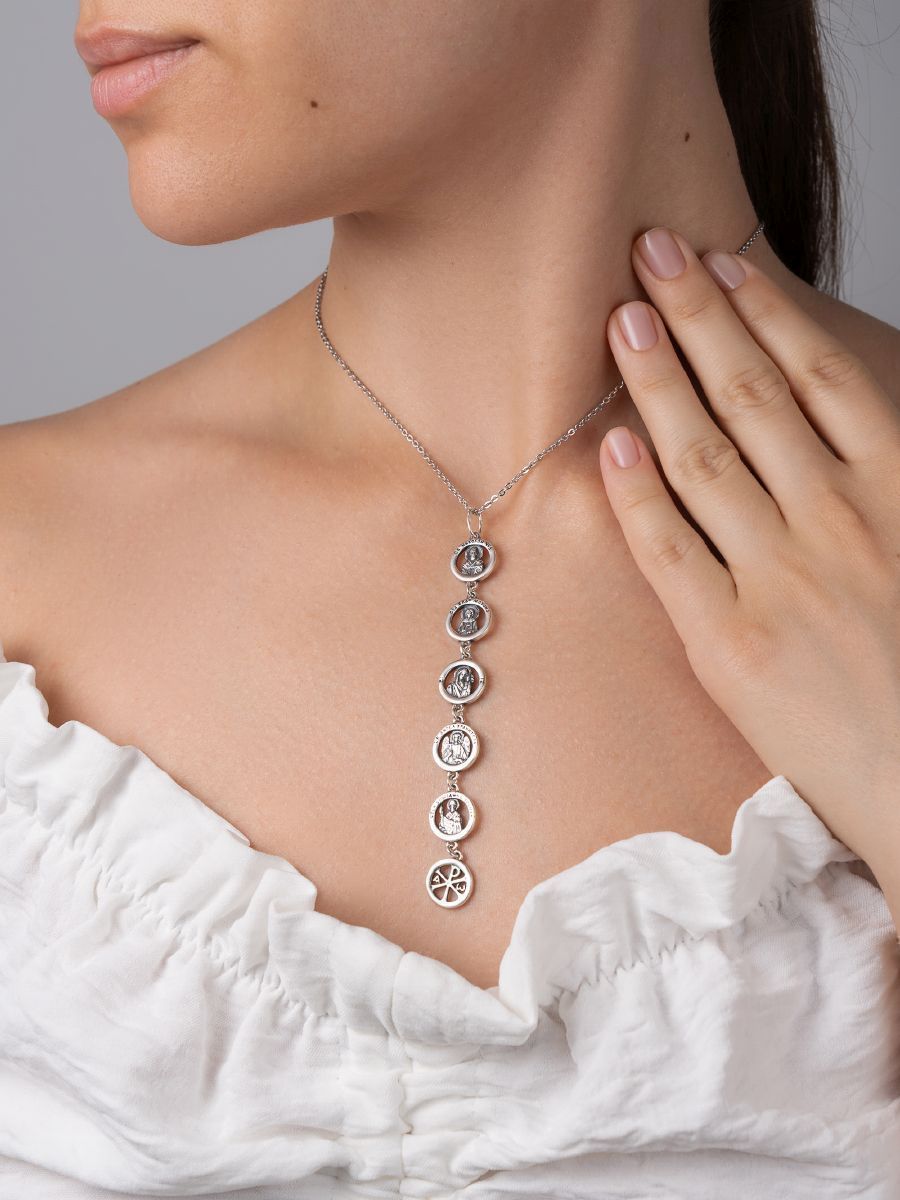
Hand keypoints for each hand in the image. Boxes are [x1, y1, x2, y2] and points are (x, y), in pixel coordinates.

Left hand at [599, 225, 899, 878]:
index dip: (763, 311)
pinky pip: (667, 547)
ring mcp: (777, 577)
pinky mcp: (726, 640)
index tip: (721, 263)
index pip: (818, 375)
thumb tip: (849, 416)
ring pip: (702, 453)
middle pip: (750, 394)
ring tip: (621, 320)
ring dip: (657, 378)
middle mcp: (836, 518)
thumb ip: (890, 475)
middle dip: (694, 315)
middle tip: (648, 252)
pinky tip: (611, 441)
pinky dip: (635, 490)